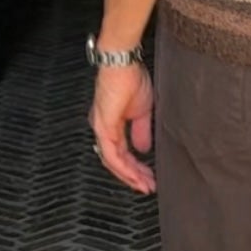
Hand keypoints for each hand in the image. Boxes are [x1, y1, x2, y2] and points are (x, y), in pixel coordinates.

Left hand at [89, 62, 155, 193]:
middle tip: (148, 187)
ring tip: (145, 185)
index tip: (149, 177)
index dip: (135, 168)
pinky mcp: (103, 127)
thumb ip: (142, 131)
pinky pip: (111, 154)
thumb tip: (144, 149)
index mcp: (111, 126)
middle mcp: (103, 130)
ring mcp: (101, 129)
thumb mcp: (143, 110)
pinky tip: (134, 176)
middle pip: (115, 162)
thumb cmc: (131, 78)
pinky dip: (123, 167)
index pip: (121, 154)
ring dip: (130, 176)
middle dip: (133, 177)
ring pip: (112, 162)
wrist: (123, 63)